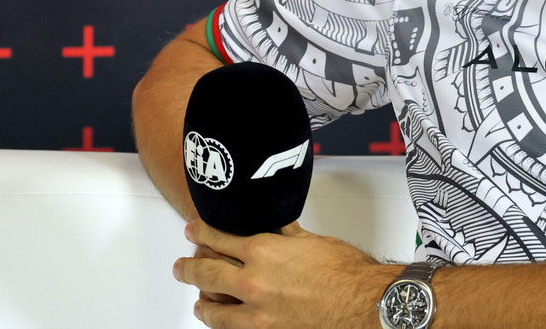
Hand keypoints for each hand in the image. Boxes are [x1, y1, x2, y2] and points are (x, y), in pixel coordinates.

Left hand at [174, 219, 397, 328]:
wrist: (363, 302)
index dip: (202, 232)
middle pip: (207, 271)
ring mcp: (258, 313)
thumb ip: (287, 234)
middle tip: (183, 264)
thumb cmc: (346, 273)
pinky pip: (232, 328)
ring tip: (197, 296)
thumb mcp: (312, 240)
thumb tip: (275, 227)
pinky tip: (219, 319)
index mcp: (264, 252)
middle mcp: (254, 282)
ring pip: (214, 307)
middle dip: (190, 266)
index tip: (195, 230)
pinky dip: (221, 322)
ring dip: (201, 299)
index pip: (219, 238)